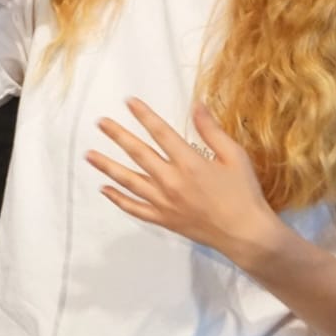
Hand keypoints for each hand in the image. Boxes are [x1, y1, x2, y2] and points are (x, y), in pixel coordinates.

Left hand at [86, 99, 277, 266]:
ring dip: (108, 166)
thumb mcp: (234, 156)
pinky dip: (118, 199)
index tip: (129, 102)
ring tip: (90, 155)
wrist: (245, 234)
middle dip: (118, 136)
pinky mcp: (163, 219)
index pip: (160, 133)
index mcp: (189, 163)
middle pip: (138, 154)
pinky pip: (135, 208)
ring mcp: (164, 202)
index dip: (144, 115)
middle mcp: (171, 181)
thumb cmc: (243, 193)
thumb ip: (212, 130)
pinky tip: (105, 190)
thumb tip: (196, 105)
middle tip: (101, 123)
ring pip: (129, 181)